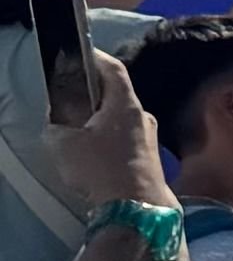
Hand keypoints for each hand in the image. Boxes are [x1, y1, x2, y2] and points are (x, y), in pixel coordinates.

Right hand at [48, 49, 160, 214]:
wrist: (138, 207)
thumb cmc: (101, 169)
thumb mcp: (63, 146)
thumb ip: (56, 129)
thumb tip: (58, 125)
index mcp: (125, 104)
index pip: (113, 69)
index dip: (96, 57)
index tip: (80, 53)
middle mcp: (143, 114)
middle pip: (116, 94)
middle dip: (92, 92)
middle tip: (70, 94)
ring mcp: (149, 135)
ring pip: (121, 117)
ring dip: (100, 117)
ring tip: (77, 126)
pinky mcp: (149, 156)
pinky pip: (125, 136)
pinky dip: (108, 135)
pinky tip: (93, 150)